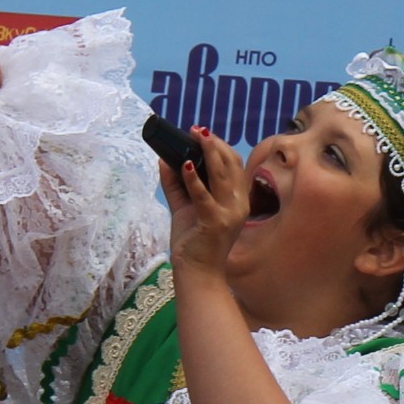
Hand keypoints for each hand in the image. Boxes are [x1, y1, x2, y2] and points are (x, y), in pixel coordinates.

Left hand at [160, 127, 254, 280]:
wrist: (197, 273)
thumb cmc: (194, 243)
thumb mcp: (185, 208)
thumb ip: (176, 185)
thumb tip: (164, 159)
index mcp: (237, 200)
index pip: (235, 165)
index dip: (221, 147)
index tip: (203, 134)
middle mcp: (239, 204)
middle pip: (232, 164)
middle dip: (215, 143)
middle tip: (197, 130)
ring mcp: (229, 214)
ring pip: (222, 175)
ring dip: (209, 152)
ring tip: (196, 137)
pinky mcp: (215, 223)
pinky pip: (204, 196)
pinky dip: (195, 179)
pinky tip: (186, 166)